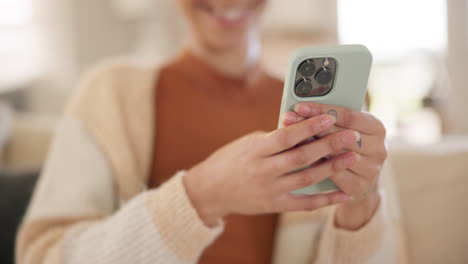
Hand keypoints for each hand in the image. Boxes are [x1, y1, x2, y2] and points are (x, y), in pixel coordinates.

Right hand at [184, 114, 360, 226]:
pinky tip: (343, 193)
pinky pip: (304, 204)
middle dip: (329, 144)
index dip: (309, 127)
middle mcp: (263, 170)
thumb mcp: (247, 142)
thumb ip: (274, 138)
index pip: (286, 136)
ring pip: (307, 178)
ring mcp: (269, 190)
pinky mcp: (274, 205)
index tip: (329, 117)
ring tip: (352, 156)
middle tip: (350, 135)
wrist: (209, 190)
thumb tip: (302, 129)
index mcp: (255, 149)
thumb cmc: (229, 160)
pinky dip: (326, 199)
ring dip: (332, 167)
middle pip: (302, 157)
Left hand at [282, 102, 386, 229]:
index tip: (299, 106)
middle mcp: (379, 149)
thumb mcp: (343, 127)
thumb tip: (298, 109)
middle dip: (310, 126)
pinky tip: (298, 160)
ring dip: (309, 146)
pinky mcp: (359, 186)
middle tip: (287, 119)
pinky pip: (333, 174)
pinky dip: (315, 166)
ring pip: (335, 155)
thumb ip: (328, 117)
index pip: (348, 115)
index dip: (321, 110)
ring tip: (288, 138)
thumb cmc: (344, 144)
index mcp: (376, 128)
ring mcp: (371, 169)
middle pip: (339, 135)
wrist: (357, 177)